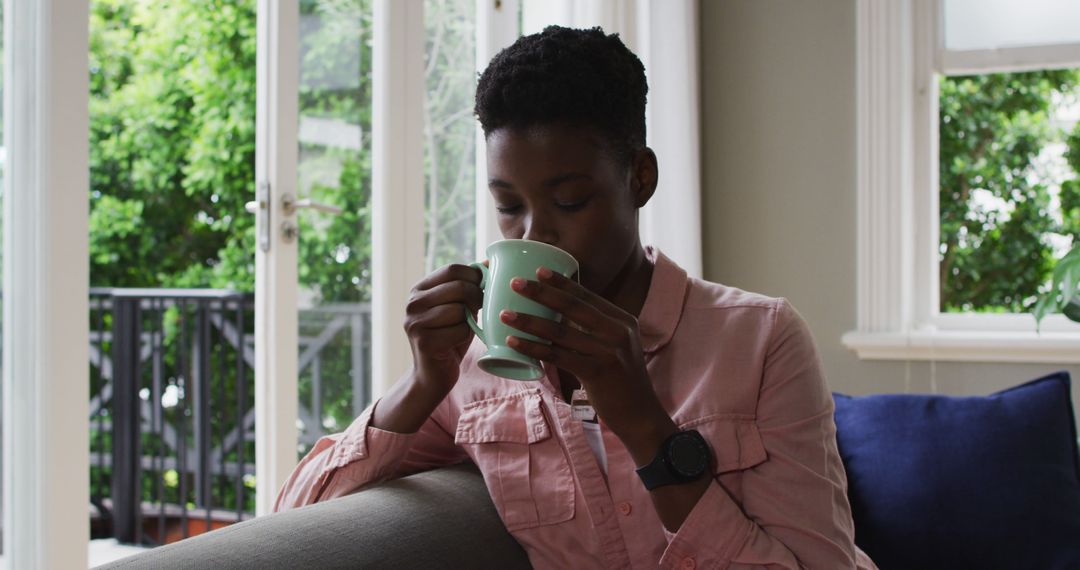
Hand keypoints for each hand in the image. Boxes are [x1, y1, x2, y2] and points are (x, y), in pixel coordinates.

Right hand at [403, 263, 483, 394]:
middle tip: (479, 310)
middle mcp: (413, 303)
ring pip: (460, 309)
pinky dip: (465, 336)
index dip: (475, 277)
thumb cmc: (450, 338)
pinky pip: (460, 330)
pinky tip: (456, 343)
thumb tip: (490, 261)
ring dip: (470, 320)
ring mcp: (415, 322)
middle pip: (458, 287)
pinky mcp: (423, 341)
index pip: (453, 269)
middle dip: (477, 298)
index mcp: (419, 289)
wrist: (433, 375)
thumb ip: (469, 286)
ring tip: (464, 328)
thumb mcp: (459, 307)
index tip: (483, 290)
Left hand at [500, 266, 675, 457]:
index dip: (562, 282)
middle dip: (542, 293)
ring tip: (505, 314)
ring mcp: (609, 352)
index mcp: (622, 320)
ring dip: (530, 321)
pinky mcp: (597, 372)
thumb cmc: (621, 380)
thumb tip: (561, 314)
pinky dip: (533, 348)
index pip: (587, 296)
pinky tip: (515, 342)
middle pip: (573, 307)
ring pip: (561, 332)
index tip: (539, 270)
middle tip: (516, 283)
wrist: (641, 414)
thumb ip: (596, 330)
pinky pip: (558, 356)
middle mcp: (618, 331)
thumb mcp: (617, 347)